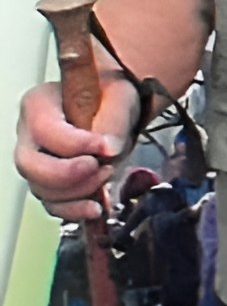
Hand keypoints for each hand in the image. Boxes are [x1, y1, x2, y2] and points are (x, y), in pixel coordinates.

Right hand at [15, 79, 134, 219]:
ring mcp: (37, 161)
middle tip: (101, 166)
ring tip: (106, 173)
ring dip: (78, 190)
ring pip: (40, 188)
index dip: (75, 144)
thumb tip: (109, 148)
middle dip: (68, 173)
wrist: (115, 108)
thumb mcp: (118, 95)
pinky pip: (52, 205)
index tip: (106, 147)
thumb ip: (114, 119)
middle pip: (29, 164)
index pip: (44, 130)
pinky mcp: (50, 182)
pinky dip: (74, 210)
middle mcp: (29, 134)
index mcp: (39, 104)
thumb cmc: (110, 95)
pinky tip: (96, 207)